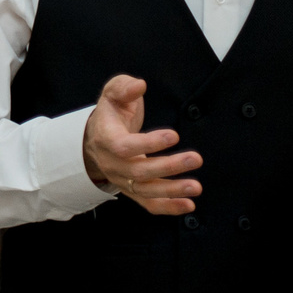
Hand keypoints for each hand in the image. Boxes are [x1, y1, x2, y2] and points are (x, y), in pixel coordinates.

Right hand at [81, 75, 198, 214]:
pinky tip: (188, 205)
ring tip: (195, 187)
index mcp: (106, 139)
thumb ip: (124, 87)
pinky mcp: (132, 189)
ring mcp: (122, 179)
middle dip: (168, 167)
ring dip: (171, 190)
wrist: (96, 139)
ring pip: (145, 190)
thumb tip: (139, 85)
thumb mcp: (112, 93)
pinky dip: (167, 207)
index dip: (148, 144)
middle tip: (196, 158)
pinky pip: (148, 203)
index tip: (174, 135)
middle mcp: (112, 164)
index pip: (124, 147)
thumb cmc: (110, 114)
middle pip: (138, 171)